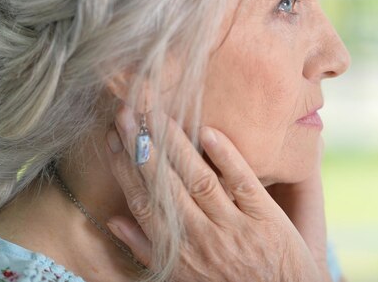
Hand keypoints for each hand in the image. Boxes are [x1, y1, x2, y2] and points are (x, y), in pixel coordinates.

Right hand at [103, 102, 329, 281]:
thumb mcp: (180, 275)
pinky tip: (207, 132)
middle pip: (166, 186)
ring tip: (157, 114)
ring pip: (199, 179)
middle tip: (126, 112)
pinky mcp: (264, 217)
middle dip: (143, 147)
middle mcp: (202, 237)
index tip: (113, 137)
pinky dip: (225, 157)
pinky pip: (242, 182)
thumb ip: (147, 248)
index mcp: (177, 251)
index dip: (125, 169)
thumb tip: (113, 220)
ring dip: (176, 145)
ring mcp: (234, 226)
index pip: (143, 203)